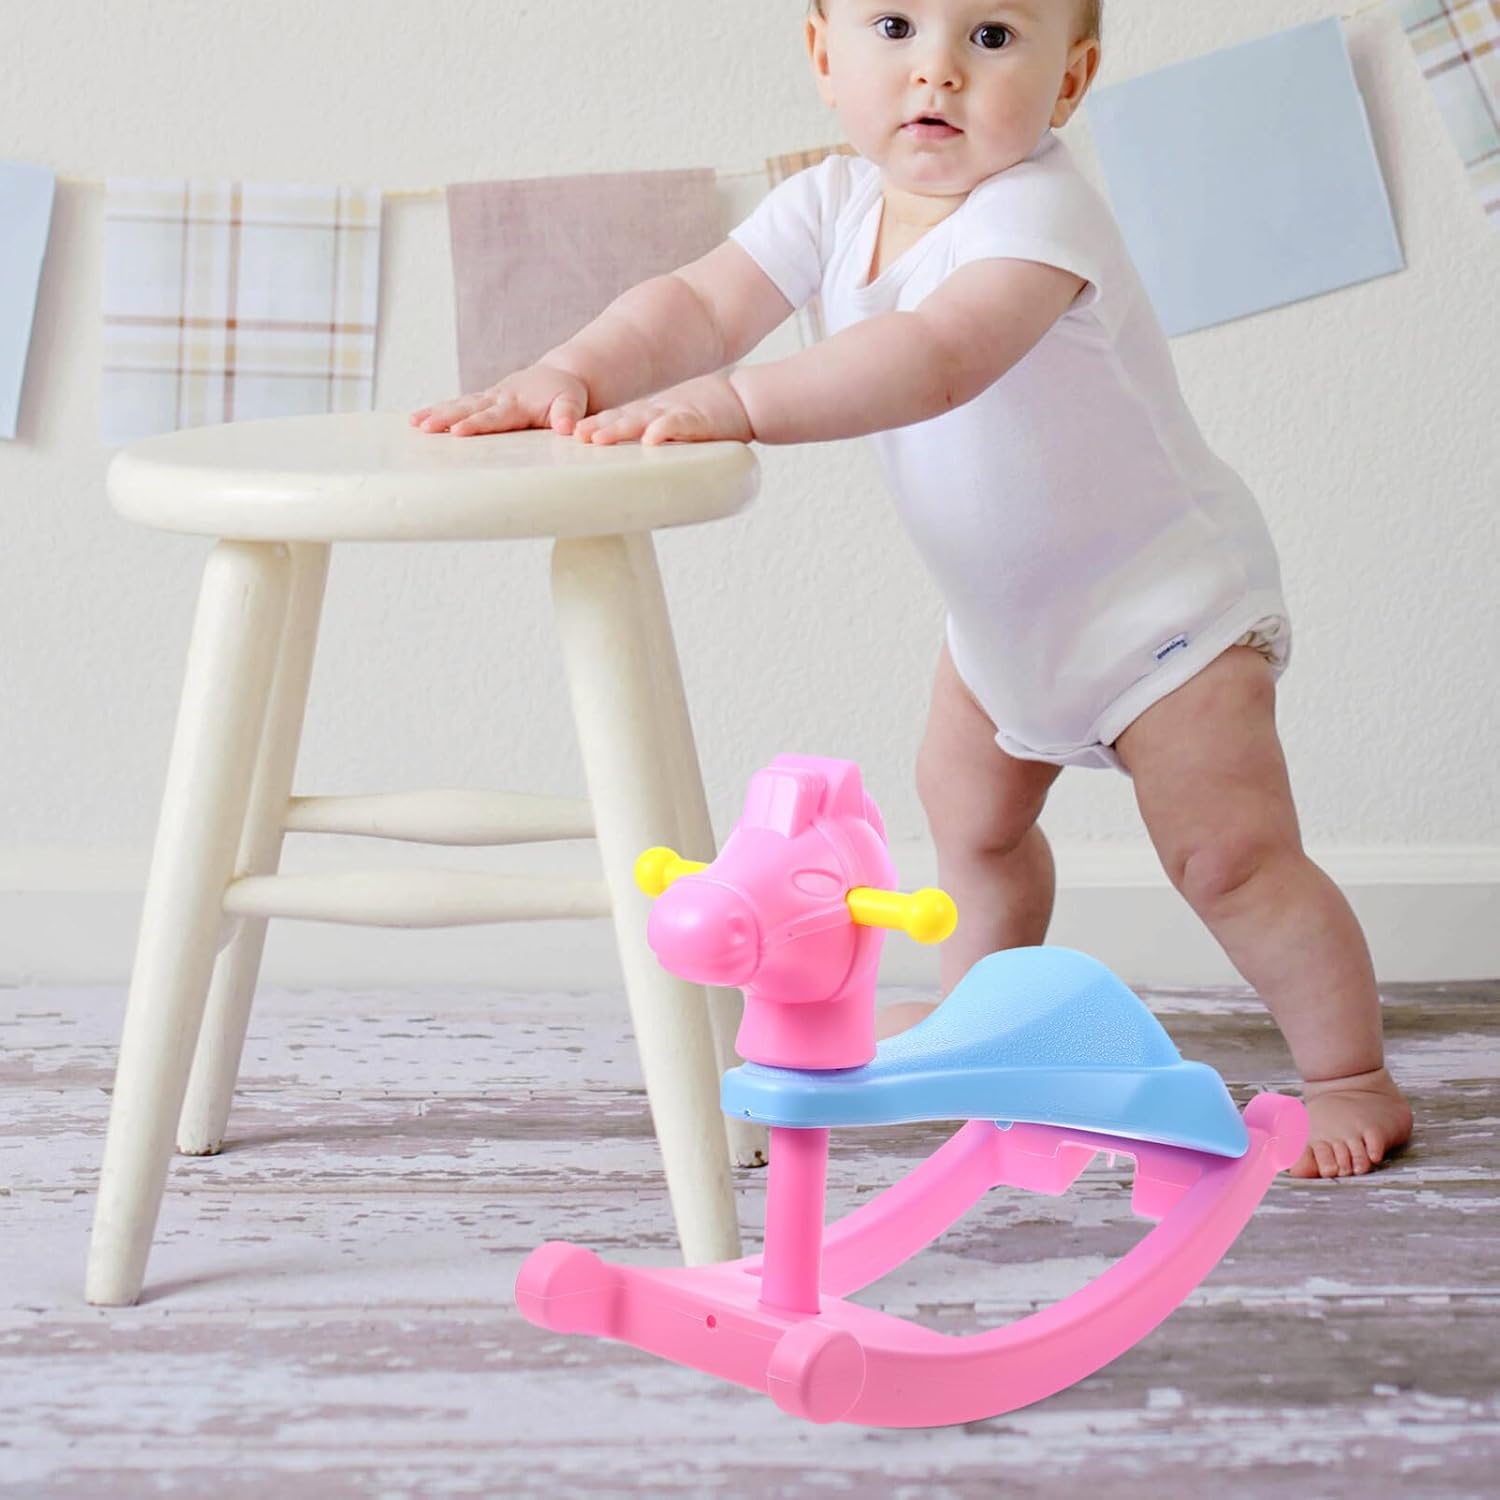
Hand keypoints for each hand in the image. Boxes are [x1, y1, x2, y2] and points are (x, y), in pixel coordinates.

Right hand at [410, 363, 589, 436]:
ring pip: (459, 404)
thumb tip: (566, 428)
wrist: (561, 376)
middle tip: (424, 426)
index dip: (476, 424)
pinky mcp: (484, 400)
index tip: (457, 431)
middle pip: (468, 408)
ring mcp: (489, 397)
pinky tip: (418, 420)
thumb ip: (569, 414)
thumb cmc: (567, 395)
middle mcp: (499, 398)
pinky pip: (459, 405)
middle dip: (445, 417)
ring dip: (436, 413)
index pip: (494, 416)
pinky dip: (439, 410)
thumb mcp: (573, 403)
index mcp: (518, 403)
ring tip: (414, 423)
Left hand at [572, 373, 753, 446]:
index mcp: (650, 416)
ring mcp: (675, 415)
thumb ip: (652, 437)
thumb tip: (630, 455)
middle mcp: (657, 414)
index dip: (594, 426)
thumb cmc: (707, 417)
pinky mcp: (697, 421)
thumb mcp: (672, 425)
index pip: (616, 420)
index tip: (569, 437)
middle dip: (597, 428)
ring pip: (642, 421)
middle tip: (575, 437)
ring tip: (598, 438)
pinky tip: (650, 438)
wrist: (742, 400)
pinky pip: (678, 425)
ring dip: (619, 429)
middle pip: (621, 420)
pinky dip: (664, 430)